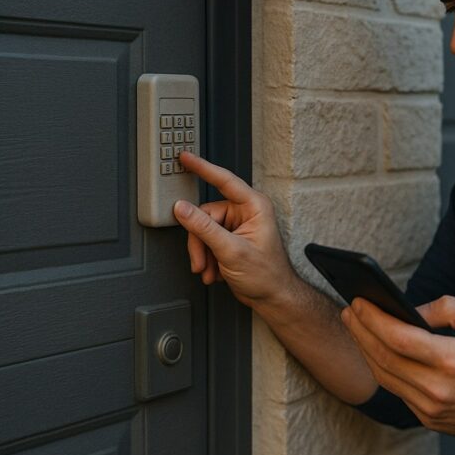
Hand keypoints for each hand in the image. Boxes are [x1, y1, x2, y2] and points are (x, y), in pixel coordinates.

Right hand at [173, 151, 294, 306]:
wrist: (273, 297)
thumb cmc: (266, 275)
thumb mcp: (231, 251)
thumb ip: (204, 228)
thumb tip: (182, 208)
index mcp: (254, 206)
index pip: (224, 180)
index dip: (203, 168)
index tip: (185, 157)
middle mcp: (246, 212)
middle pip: (206, 215)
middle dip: (201, 242)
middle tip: (202, 261)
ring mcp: (237, 226)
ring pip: (203, 230)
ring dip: (204, 254)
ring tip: (211, 271)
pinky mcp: (230, 239)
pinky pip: (207, 241)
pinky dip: (207, 258)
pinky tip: (215, 272)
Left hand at [340, 295, 454, 440]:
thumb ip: (447, 308)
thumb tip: (410, 309)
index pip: (399, 338)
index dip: (373, 318)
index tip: (358, 301)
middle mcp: (439, 390)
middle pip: (384, 358)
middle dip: (361, 331)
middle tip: (349, 310)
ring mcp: (432, 410)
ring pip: (385, 377)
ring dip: (366, 350)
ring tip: (357, 327)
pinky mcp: (429, 421)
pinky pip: (398, 391)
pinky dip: (383, 369)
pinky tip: (377, 350)